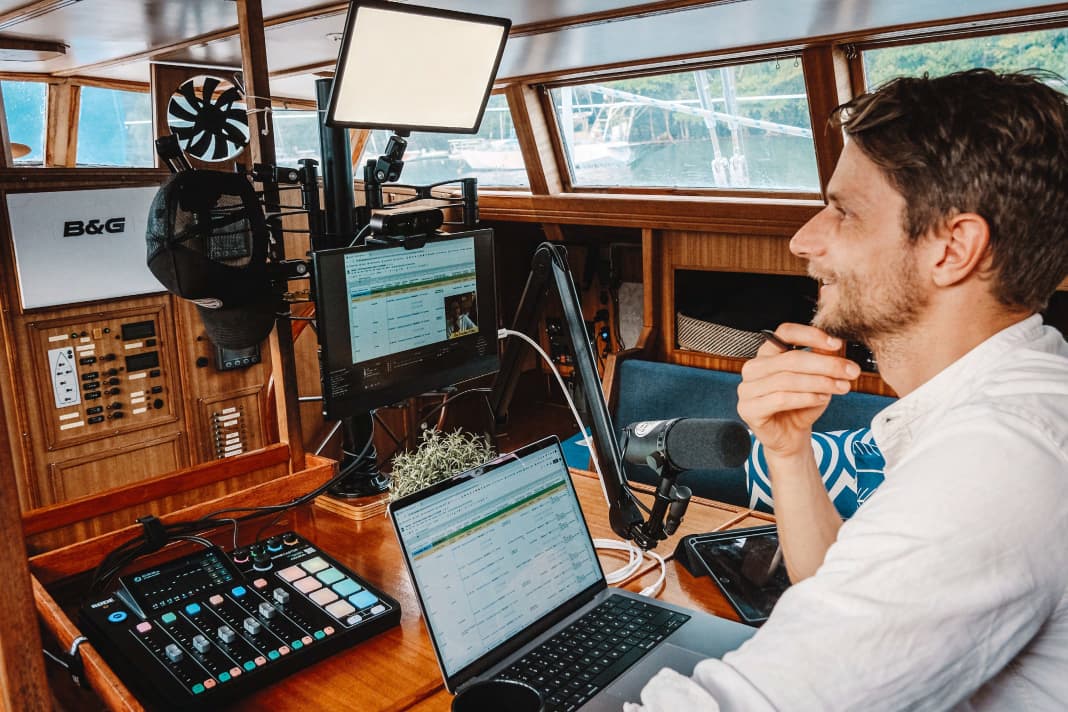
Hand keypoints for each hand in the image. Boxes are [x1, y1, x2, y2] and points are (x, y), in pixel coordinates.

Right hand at [737, 323, 859, 457]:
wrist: (790, 438)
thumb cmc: (801, 407)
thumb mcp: (817, 380)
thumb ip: (821, 361)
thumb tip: (835, 345)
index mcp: (767, 354)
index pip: (785, 333)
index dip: (811, 335)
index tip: (836, 344)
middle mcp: (753, 368)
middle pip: (790, 359)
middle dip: (826, 364)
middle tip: (850, 371)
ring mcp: (747, 389)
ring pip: (787, 379)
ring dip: (819, 383)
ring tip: (841, 387)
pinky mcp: (748, 409)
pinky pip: (780, 399)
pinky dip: (805, 398)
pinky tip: (822, 399)